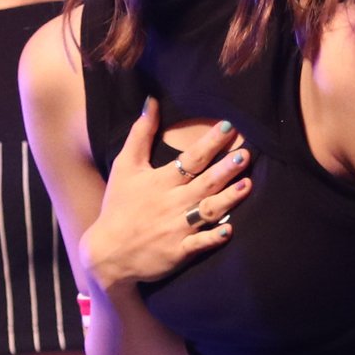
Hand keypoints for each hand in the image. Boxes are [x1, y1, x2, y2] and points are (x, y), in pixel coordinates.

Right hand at [78, 100, 250, 288]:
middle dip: (226, 168)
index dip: (210, 143)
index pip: (190, 158)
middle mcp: (171, 203)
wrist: (107, 253)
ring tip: (247, 185)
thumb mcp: (125, 166)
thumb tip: (152, 101)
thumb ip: (140, 134)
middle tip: (246, 154)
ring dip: (228, 198)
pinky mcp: (178, 251)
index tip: (229, 127)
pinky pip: (198, 244)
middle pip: (204, 182)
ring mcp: (176, 228)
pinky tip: (228, 230)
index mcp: (160, 181)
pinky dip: (212, 237)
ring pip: (207, 210)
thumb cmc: (118, 206)